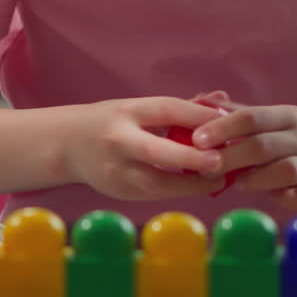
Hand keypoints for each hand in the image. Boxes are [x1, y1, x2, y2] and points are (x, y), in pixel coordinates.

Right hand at [62, 97, 226, 200]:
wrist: (68, 144)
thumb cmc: (115, 122)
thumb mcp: (141, 108)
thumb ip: (182, 108)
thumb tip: (223, 101)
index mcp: (127, 111)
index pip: (166, 109)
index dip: (197, 115)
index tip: (227, 122)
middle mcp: (119, 139)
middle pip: (156, 151)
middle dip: (190, 158)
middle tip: (220, 162)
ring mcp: (116, 170)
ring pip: (155, 183)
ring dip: (189, 185)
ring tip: (218, 180)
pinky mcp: (118, 192)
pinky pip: (152, 195)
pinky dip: (177, 192)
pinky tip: (197, 187)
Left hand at [191, 100, 296, 213]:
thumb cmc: (293, 132)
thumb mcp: (271, 115)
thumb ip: (234, 111)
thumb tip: (196, 101)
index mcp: (284, 115)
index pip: (252, 117)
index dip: (224, 128)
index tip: (198, 138)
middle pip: (265, 145)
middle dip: (233, 157)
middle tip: (206, 166)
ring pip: (287, 171)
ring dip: (258, 179)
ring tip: (237, 183)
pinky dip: (285, 199)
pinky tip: (271, 196)